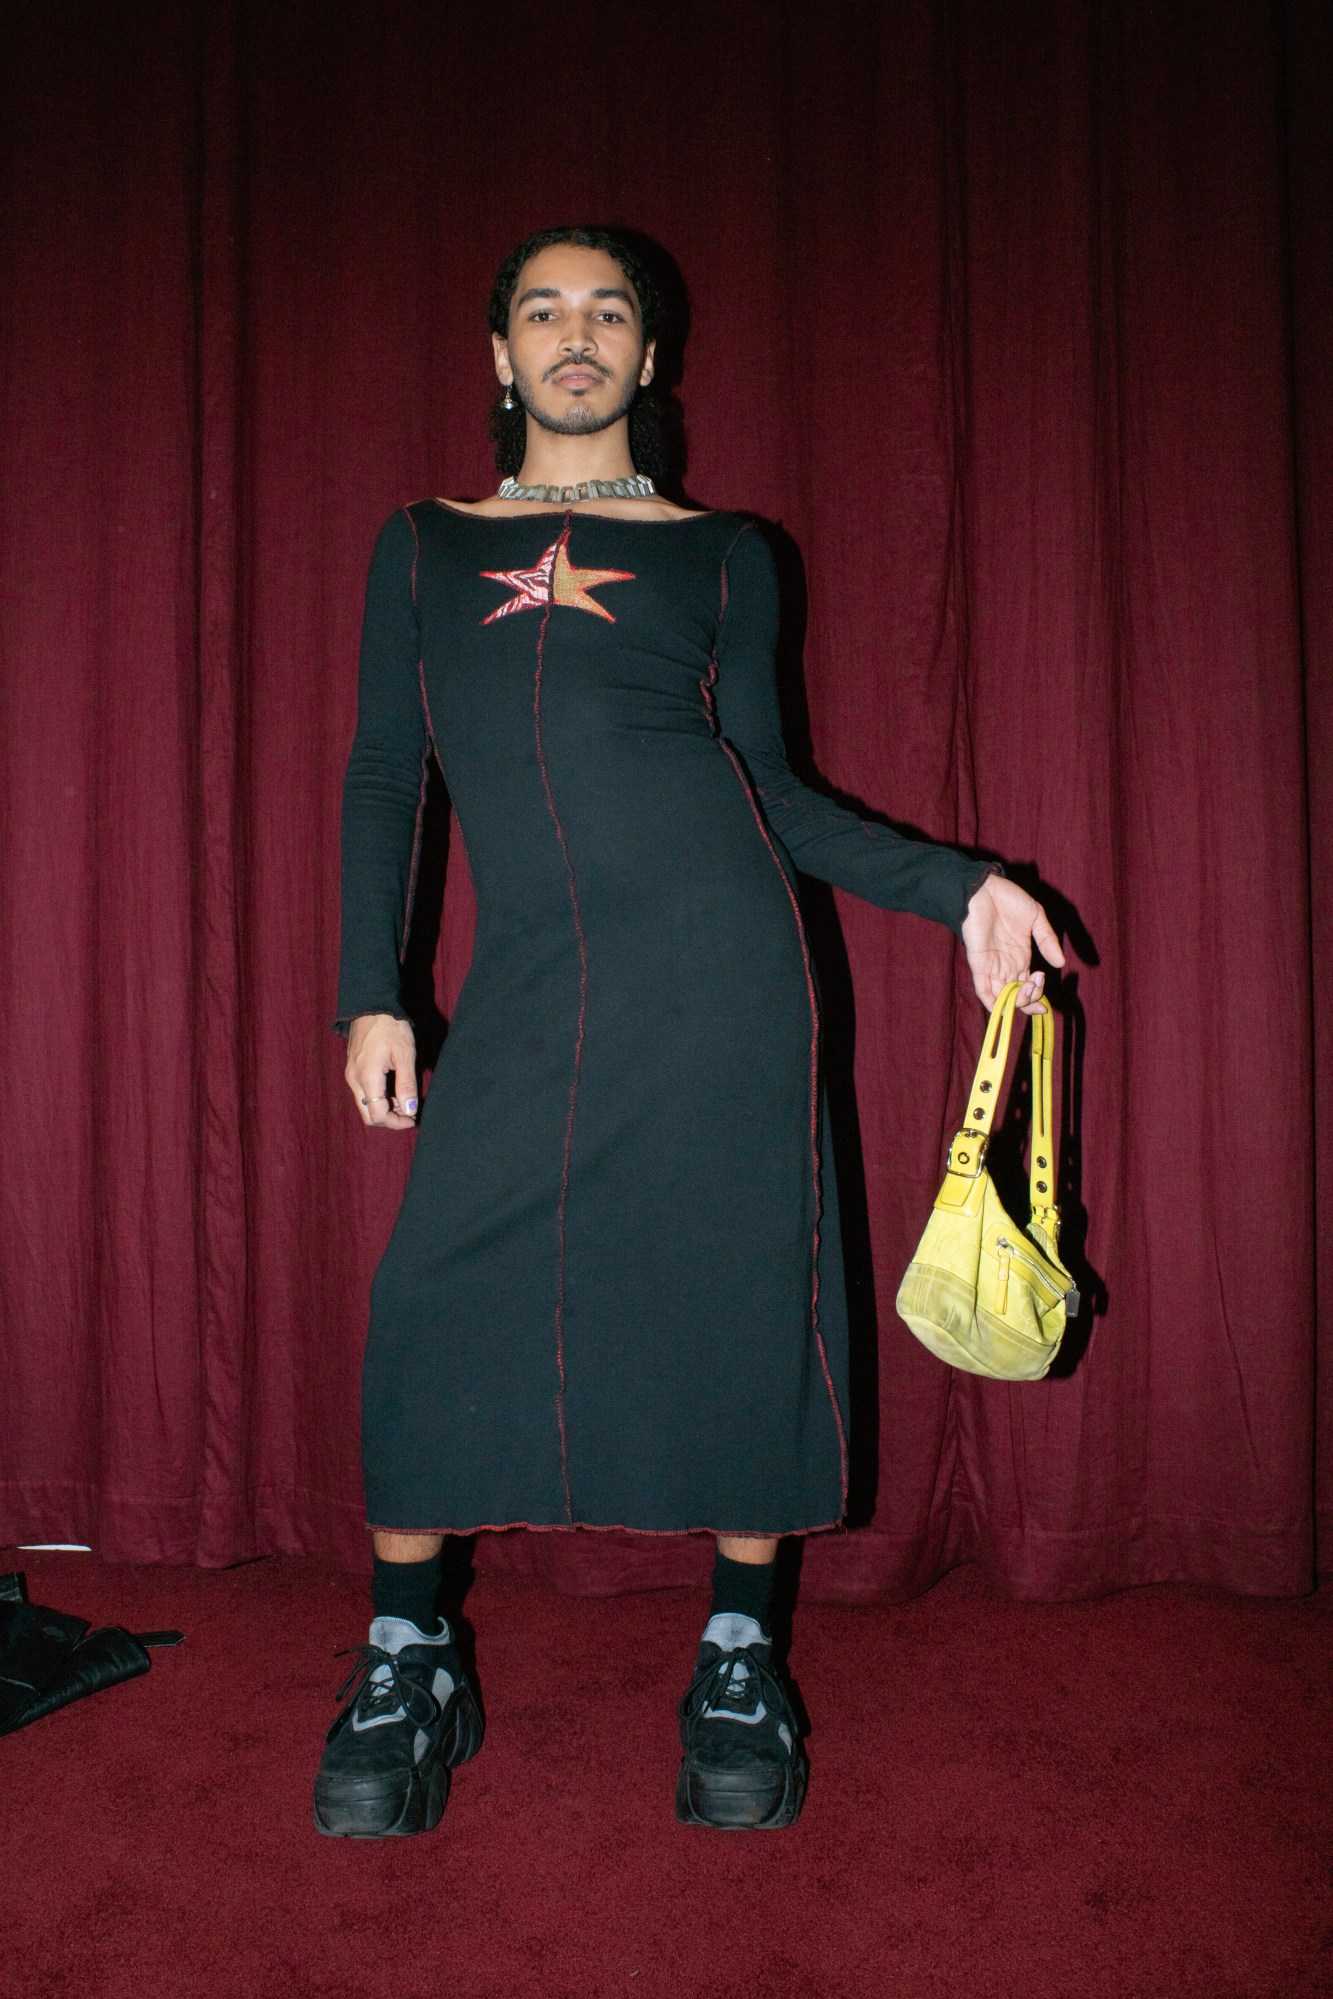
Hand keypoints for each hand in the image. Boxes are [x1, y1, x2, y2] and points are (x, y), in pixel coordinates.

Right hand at [345, 1014, 418, 1129]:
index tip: (413, 1118)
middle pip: (368, 1115)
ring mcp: (350, 1074)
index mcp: (367, 1077)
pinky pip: (363, 1093)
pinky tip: (393, 1090)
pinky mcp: (352, 1068)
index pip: (377, 1116)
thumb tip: (409, 1110)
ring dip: (384, 1109)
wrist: (372, 1005)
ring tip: (404, 1100)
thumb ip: (406, 1085)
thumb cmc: (391, 1027)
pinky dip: (377, 1098)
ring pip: (365, 1105)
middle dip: (389, 1119)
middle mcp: (354, 1079)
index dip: (396, 1123)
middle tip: (409, 1113)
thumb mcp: (404, 1055)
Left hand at [960, 876, 1064, 1013]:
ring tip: (1029, 989)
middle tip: (1038, 983)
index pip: (1028, 987)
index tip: (1046, 1003)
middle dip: (1030, 1000)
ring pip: (1002, 997)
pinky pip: (983, 990)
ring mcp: (992, 966)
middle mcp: (1006, 965)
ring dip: (1017, 1001)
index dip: (1037, 997)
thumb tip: (1061, 963)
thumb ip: (1048, 940)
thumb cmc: (1008, 899)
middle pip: (1016, 996)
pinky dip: (993, 1003)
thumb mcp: (1037, 918)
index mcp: (1020, 957)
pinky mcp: (979, 964)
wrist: (985, 889)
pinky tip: (1004, 1008)